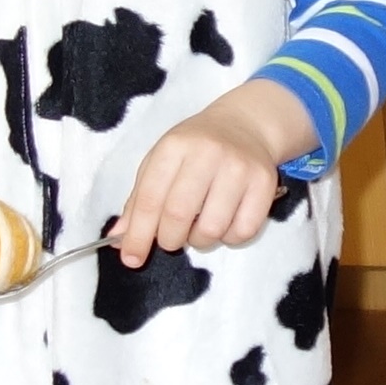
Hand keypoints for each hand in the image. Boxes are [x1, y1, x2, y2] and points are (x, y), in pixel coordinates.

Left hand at [111, 84, 312, 267]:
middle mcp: (207, 153)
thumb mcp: (161, 162)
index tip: (131, 258)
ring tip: (199, 227)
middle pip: (178, 215)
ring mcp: (239, 168)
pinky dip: (229, 238)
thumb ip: (139, 201)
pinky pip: (243, 231)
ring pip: (212, 229)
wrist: (244, 126)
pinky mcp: (265, 183)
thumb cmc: (194, 149)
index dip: (138, 234)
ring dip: (200, 240)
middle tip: (170, 239)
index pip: (149, 198)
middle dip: (169, 239)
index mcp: (174, 146)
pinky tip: (224, 223)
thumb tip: (120, 239)